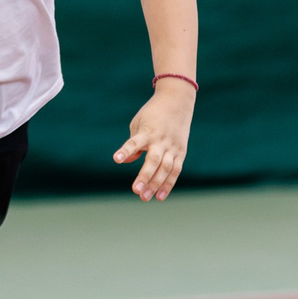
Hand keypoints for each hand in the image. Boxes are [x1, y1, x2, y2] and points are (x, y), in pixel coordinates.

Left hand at [113, 80, 192, 200]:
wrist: (177, 101)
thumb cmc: (153, 114)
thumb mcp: (138, 124)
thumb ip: (133, 144)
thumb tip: (125, 161)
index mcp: (147, 131)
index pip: (135, 142)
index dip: (125, 151)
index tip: (116, 158)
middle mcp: (161, 140)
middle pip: (154, 161)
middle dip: (145, 177)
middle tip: (136, 191)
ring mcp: (173, 147)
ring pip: (166, 168)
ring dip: (156, 184)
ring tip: (145, 197)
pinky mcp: (181, 152)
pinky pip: (175, 170)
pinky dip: (168, 184)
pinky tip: (159, 196)